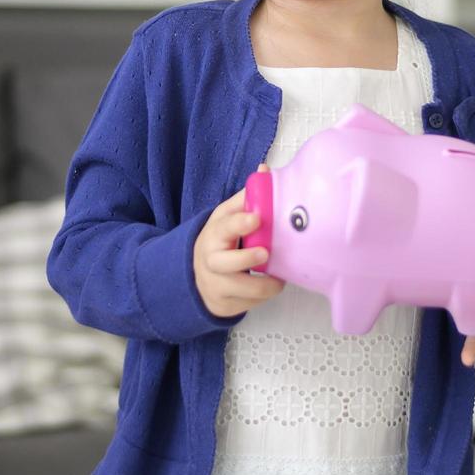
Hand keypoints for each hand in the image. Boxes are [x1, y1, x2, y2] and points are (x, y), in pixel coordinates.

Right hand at [193, 170, 285, 317]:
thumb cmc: (219, 242)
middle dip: (245, 258)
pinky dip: (264, 296)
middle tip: (265, 253)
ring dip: (265, 285)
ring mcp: (217, 285)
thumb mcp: (225, 218)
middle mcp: (211, 260)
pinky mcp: (226, 304)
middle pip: (224, 262)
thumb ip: (245, 198)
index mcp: (214, 234)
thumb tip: (264, 171)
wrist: (196, 277)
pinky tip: (270, 286)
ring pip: (241, 288)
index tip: (256, 218)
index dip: (240, 222)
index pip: (224, 227)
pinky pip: (250, 303)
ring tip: (278, 279)